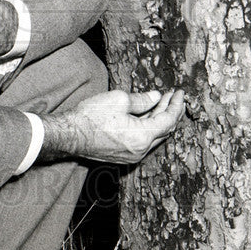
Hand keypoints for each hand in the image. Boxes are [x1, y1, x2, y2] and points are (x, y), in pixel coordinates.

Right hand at [40, 89, 184, 163]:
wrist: (70, 135)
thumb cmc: (91, 117)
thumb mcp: (119, 100)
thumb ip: (142, 100)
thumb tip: (156, 97)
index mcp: (142, 137)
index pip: (168, 120)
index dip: (176, 105)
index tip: (180, 93)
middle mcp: (140, 151)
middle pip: (164, 130)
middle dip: (171, 111)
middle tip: (174, 97)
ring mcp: (132, 156)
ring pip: (154, 136)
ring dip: (160, 119)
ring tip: (163, 102)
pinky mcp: (124, 156)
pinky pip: (143, 141)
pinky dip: (149, 127)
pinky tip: (148, 114)